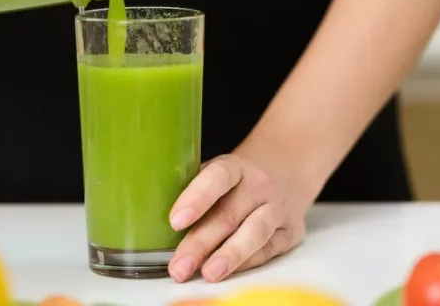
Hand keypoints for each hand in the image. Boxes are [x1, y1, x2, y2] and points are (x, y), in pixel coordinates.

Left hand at [168, 153, 307, 282]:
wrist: (284, 173)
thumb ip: (191, 190)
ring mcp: (276, 207)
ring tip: (207, 273)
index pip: (217, 177)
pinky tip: (227, 273)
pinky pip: (267, 249)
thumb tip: (150, 218)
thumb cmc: (235, 182)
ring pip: (254, 232)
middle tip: (178, 266)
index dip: (196, 198)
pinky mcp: (289, 232)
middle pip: (229, 214)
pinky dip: (246, 263)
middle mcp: (258, 184)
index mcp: (234, 166)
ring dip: (229, 256)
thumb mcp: (214, 174)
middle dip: (201, 242)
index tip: (175, 221)